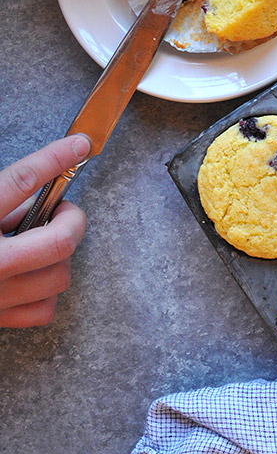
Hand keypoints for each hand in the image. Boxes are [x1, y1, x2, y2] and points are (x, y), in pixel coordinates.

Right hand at [0, 135, 89, 327]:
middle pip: (58, 241)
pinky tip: (32, 274)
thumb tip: (33, 188)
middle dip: (72, 220)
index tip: (78, 144)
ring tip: (40, 241)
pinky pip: (43, 308)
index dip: (55, 158)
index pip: (20, 181)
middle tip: (63, 210)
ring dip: (59, 255)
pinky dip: (46, 290)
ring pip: (58, 275)